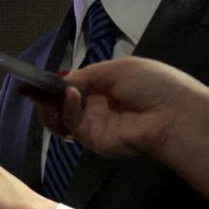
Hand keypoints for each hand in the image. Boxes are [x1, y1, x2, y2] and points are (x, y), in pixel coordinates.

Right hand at [32, 56, 197, 159]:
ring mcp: (93, 124)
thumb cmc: (153, 84)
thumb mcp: (119, 68)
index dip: (56, 84)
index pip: (72, 86)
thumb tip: (62, 84)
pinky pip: (72, 124)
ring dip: (51, 106)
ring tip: (50, 97)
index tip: (37, 81)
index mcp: (106, 86)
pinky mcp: (91, 140)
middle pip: (61, 104)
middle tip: (36, 92)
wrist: (173, 115)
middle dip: (47, 97)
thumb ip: (87, 75)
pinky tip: (71, 97)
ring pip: (60, 118)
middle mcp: (97, 106)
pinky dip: (67, 109)